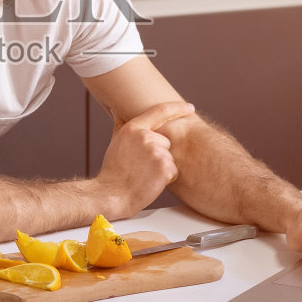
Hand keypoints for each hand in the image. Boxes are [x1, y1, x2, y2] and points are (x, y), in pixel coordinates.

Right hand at [95, 101, 194, 216]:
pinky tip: (150, 182)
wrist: (112, 194)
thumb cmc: (113, 171)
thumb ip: (120, 124)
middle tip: (141, 166)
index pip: (160, 111)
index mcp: (133, 128)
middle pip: (166, 142)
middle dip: (159, 154)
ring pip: (170, 157)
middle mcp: (145, 136)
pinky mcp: (164, 166)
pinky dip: (166, 178)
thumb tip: (117, 110)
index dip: (178, 108)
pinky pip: (173, 170)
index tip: (189, 107)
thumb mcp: (115, 142)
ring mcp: (156, 151)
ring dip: (162, 168)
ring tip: (144, 174)